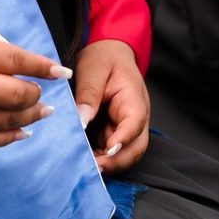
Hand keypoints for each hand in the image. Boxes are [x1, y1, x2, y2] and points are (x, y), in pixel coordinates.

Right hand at [0, 18, 66, 147]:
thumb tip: (17, 65)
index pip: (17, 61)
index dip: (43, 68)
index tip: (62, 72)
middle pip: (16, 95)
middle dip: (35, 95)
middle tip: (40, 92)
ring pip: (4, 120)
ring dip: (28, 117)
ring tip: (40, 113)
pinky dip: (6, 138)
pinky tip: (20, 134)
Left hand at [72, 39, 148, 173]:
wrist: (108, 50)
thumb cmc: (103, 57)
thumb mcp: (93, 70)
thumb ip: (88, 96)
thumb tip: (82, 122)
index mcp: (134, 99)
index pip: (134, 124)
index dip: (123, 139)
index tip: (108, 149)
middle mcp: (136, 117)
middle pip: (136, 146)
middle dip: (118, 160)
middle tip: (96, 167)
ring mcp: (126, 125)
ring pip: (125, 152)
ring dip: (109, 162)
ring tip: (88, 167)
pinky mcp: (114, 129)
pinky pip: (111, 148)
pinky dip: (101, 156)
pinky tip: (86, 159)